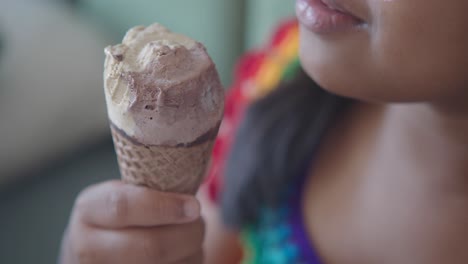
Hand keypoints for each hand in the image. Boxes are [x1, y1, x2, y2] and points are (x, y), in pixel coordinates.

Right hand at [60, 180, 203, 263]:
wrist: (99, 250)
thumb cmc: (125, 212)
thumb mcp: (125, 192)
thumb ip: (152, 185)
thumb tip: (197, 181)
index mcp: (88, 209)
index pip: (123, 207)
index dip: (163, 207)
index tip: (194, 206)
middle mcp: (88, 247)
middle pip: (151, 246)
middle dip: (187, 233)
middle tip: (199, 222)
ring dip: (191, 250)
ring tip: (189, 236)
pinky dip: (188, 262)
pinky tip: (181, 255)